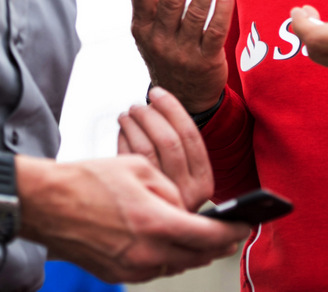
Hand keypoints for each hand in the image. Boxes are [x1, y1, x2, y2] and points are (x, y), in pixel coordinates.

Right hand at [17, 154, 247, 282]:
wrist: (44, 203)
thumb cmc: (86, 180)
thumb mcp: (137, 169)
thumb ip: (169, 190)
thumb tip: (184, 208)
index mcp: (154, 223)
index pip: (208, 236)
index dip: (232, 231)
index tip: (245, 224)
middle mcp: (146, 253)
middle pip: (197, 257)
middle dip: (216, 245)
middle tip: (229, 234)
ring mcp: (130, 268)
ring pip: (176, 265)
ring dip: (191, 252)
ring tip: (200, 237)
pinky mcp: (116, 274)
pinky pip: (153, 269)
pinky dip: (166, 257)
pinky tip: (166, 242)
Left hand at [116, 86, 213, 210]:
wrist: (162, 234)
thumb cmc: (171, 192)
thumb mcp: (187, 175)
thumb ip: (182, 146)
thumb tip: (162, 102)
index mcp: (205, 182)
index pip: (190, 135)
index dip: (172, 108)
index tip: (157, 92)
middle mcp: (186, 193)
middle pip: (167, 140)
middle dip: (150, 115)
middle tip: (138, 105)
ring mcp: (162, 198)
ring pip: (146, 148)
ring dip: (134, 123)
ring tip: (128, 113)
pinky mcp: (138, 199)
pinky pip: (129, 159)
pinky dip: (124, 138)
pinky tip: (122, 130)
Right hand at [125, 0, 231, 112]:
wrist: (181, 96)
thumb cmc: (162, 48)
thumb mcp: (145, 24)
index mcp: (142, 27)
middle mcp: (159, 40)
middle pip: (171, 2)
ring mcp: (183, 52)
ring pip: (195, 15)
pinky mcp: (206, 61)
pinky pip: (215, 34)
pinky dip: (221, 13)